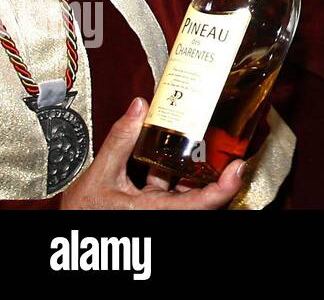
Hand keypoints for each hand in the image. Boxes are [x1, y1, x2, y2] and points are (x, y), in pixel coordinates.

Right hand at [60, 98, 244, 209]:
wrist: (72, 227)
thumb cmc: (82, 212)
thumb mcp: (99, 174)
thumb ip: (119, 141)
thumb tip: (138, 108)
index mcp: (154, 210)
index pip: (202, 203)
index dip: (225, 186)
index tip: (238, 166)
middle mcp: (163, 213)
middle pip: (201, 194)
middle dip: (212, 169)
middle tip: (223, 146)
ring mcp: (160, 212)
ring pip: (188, 191)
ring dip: (193, 169)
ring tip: (199, 142)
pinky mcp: (154, 209)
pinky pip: (172, 192)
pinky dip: (175, 174)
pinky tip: (171, 155)